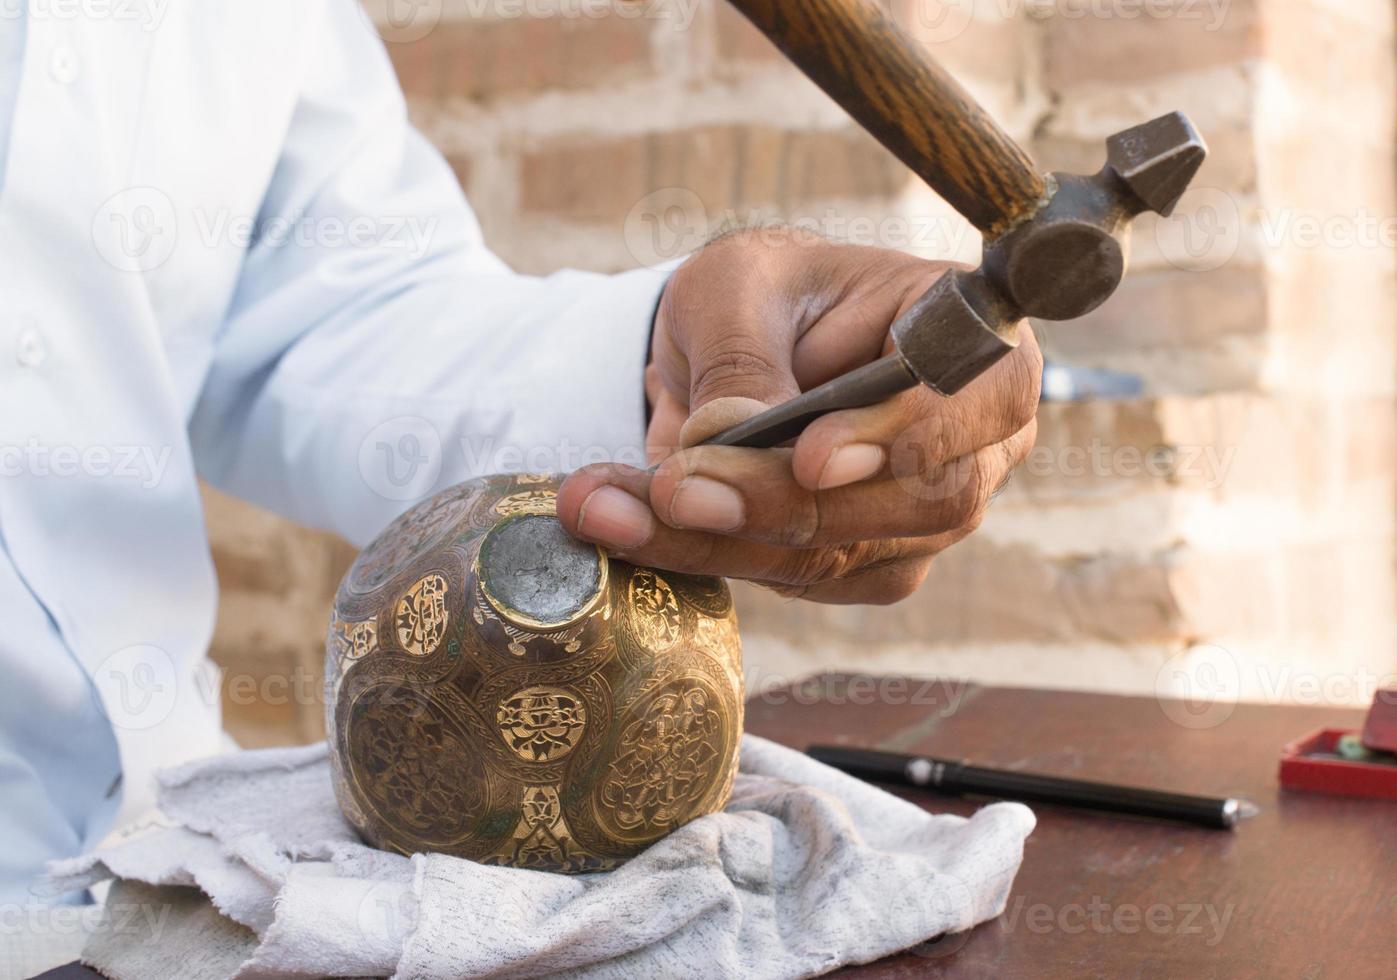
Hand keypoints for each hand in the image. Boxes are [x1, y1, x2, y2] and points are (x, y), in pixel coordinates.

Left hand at [556, 228, 1040, 604]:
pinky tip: (628, 523)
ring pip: (844, 552)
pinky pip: (795, 578)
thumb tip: (740, 438)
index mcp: (970, 337)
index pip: (987, 395)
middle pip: (917, 500)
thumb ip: (746, 357)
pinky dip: (704, 554)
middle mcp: (975, 438)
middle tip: (674, 489)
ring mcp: (928, 512)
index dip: (914, 433)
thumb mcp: (735, 288)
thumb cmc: (760, 293)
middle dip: (783, 502)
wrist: (733, 347)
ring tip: (606, 507)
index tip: (812, 458)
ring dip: (718, 538)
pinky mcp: (868, 563)